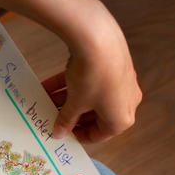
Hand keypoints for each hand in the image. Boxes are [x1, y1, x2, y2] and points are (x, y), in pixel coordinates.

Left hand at [47, 0, 141, 142]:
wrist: (98, 38)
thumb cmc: (92, 78)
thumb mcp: (75, 103)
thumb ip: (66, 120)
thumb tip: (59, 132)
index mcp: (121, 120)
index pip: (98, 135)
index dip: (77, 135)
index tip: (62, 133)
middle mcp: (127, 102)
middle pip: (95, 115)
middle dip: (71, 115)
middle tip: (52, 116)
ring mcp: (122, 82)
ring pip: (92, 97)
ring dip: (69, 99)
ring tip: (47, 100)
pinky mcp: (114, 65)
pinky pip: (93, 80)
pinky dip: (73, 84)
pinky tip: (50, 85)